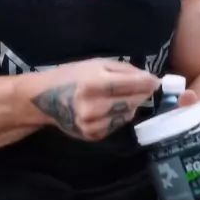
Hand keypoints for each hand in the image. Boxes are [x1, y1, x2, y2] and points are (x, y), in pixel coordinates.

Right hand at [30, 58, 159, 140]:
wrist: (43, 98)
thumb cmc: (72, 75)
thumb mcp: (96, 63)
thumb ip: (124, 70)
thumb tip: (149, 79)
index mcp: (93, 84)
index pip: (130, 85)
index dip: (147, 83)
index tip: (156, 81)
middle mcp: (92, 106)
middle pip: (131, 102)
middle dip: (140, 94)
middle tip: (143, 88)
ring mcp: (91, 124)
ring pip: (126, 116)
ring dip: (130, 106)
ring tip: (120, 97)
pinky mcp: (91, 135)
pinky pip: (116, 125)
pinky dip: (118, 116)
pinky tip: (108, 108)